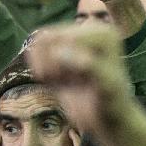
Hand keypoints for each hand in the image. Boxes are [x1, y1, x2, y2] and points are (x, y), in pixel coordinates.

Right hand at [26, 24, 132, 138]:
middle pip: (48, 38)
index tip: (78, 80)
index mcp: (104, 33)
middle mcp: (90, 29)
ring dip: (44, 66)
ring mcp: (74, 37)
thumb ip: (90, 68)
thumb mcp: (107, 87)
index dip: (63, 62)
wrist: (106, 117)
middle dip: (52, 64)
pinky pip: (34, 50)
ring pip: (38, 42)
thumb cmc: (111, 102)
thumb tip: (62, 53)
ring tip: (64, 81)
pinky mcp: (60, 48)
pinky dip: (39, 68)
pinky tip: (57, 81)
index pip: (66, 39)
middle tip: (68, 82)